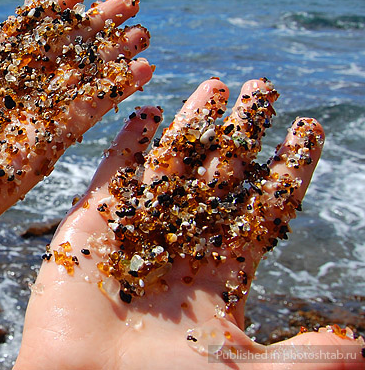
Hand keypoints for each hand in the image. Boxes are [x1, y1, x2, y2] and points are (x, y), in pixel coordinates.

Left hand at [0, 0, 153, 281]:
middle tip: (128, 2)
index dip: (51, 14)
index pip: (19, 42)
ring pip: (76, 86)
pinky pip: (78, 121)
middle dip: (92, 32)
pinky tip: (138, 69)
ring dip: (110, 59)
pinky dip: (109, 94)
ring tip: (143, 30)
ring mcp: (20, 135)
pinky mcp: (33, 159)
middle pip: (57, 60)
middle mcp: (2, 111)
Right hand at [16, 78, 364, 368]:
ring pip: (172, 165)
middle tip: (265, 88)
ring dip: (193, 125)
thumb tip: (363, 343)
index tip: (309, 128)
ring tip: (217, 86)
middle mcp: (181, 246)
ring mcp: (134, 232)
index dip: (287, 168)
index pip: (263, 207)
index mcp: (220, 277)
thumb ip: (305, 357)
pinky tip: (151, 111)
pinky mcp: (91, 226)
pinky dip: (130, 142)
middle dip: (244, 132)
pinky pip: (113, 174)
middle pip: (221, 175)